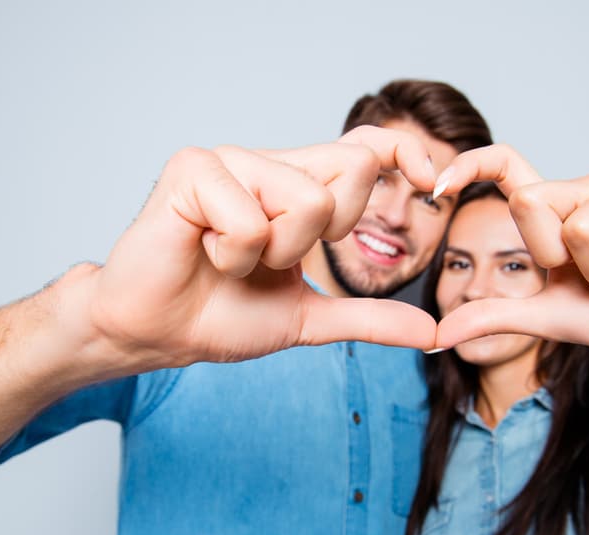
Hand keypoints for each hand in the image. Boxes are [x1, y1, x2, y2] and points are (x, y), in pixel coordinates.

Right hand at [69, 126, 439, 371]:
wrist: (156, 333)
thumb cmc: (220, 316)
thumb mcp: (308, 319)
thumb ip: (368, 318)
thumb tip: (432, 332)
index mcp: (296, 188)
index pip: (363, 148)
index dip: (403, 151)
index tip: (430, 180)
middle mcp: (270, 164)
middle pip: (352, 171)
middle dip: (320, 239)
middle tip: (269, 259)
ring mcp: (232, 160)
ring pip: (305, 201)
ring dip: (270, 256)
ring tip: (230, 260)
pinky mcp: (194, 168)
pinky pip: (251, 220)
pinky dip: (232, 256)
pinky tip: (203, 252)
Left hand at [431, 145, 588, 363]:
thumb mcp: (547, 318)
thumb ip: (494, 316)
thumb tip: (437, 338)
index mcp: (555, 211)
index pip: (506, 166)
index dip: (471, 164)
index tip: (437, 185)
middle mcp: (587, 188)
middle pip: (532, 203)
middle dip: (561, 261)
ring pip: (583, 226)